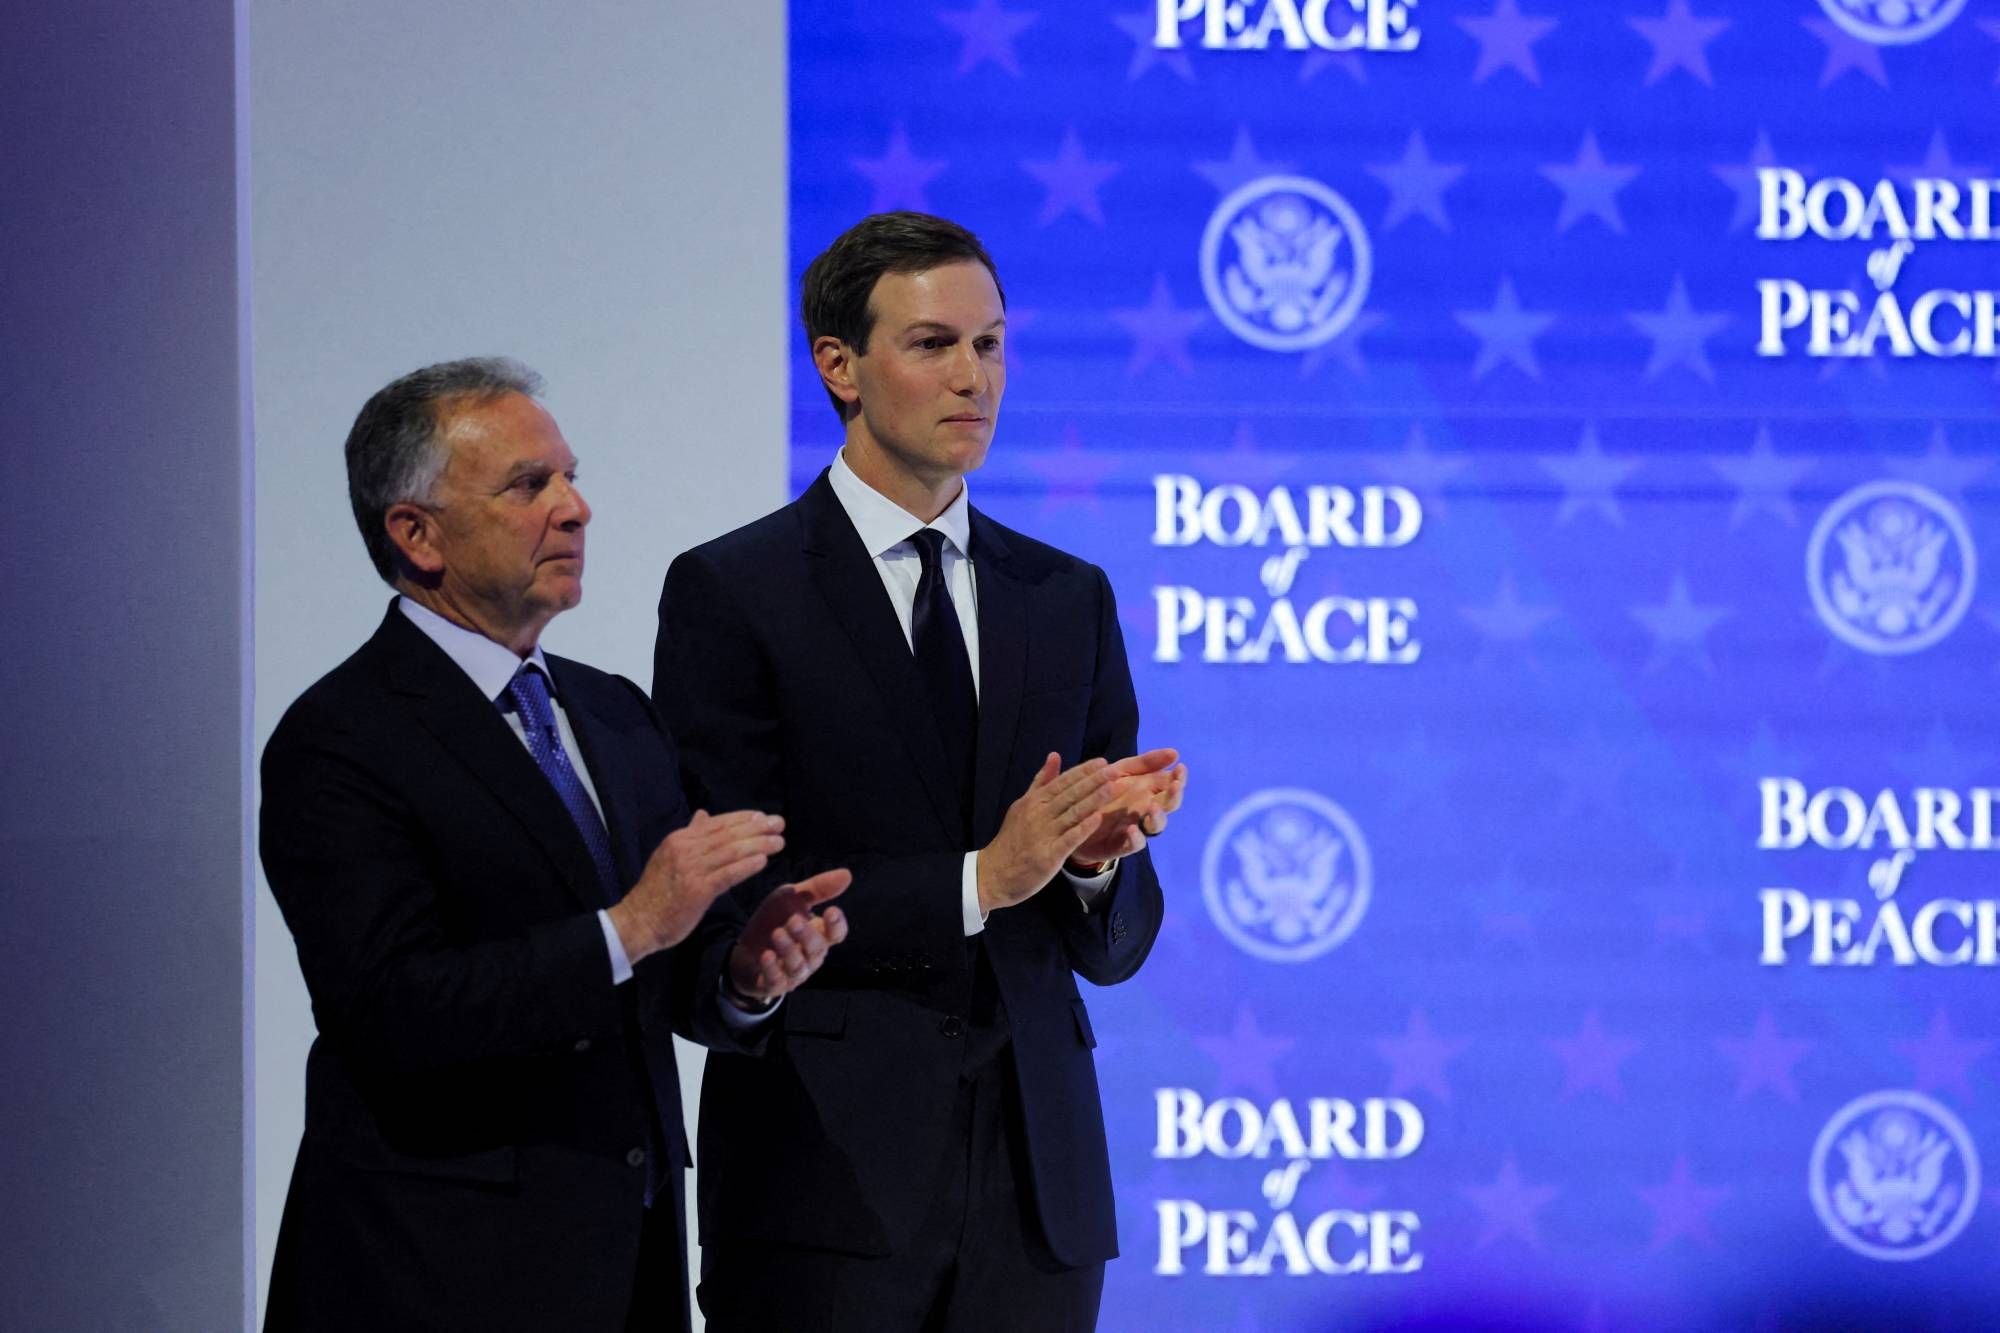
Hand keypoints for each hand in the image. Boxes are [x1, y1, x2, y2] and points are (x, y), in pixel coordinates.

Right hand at [608, 810, 784, 964]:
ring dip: (758, 845)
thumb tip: (703, 814)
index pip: (717, 823)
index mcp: (679, 839)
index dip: (743, 818)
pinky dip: (746, 866)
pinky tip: (763, 861)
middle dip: (756, 828)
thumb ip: (690, 835)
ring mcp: (691, 869)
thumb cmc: (657, 892)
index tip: (763, 816)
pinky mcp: (697, 890)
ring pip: (731, 852)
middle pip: (727, 834)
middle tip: (779, 823)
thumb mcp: (669, 855)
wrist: (638, 921)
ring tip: (779, 842)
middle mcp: (685, 849)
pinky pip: (727, 874)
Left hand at [728, 869, 851, 1003]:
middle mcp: (810, 957)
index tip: (831, 910)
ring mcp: (793, 973)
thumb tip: (847, 874)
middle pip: (817, 949)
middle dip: (806, 935)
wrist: (743, 947)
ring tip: (777, 934)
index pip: (836, 934)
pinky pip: (776, 981)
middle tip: (793, 921)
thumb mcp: (792, 899)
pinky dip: (772, 969)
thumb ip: (818, 888)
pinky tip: (767, 956)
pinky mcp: (773, 984)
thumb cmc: (774, 921)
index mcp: (819, 935)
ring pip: (798, 966)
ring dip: (789, 950)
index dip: (836, 925)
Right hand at [976, 754, 1116, 915]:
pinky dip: (1083, 828)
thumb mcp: (1022, 806)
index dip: (1083, 772)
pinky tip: (1098, 819)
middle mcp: (1038, 814)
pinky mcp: (1047, 856)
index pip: (1062, 782)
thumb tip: (1054, 755)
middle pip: (1070, 795)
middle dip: (1093, 781)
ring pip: (1072, 813)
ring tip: (1113, 788)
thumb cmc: (1012, 839)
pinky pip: (1068, 839)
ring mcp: (1043, 835)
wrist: (993, 873)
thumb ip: (1041, 782)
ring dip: (1094, 800)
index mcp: (1033, 801)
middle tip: (1115, 770)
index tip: (1102, 762)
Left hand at [1068, 750, 1186, 869]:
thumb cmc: (1102, 792)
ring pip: (1156, 826)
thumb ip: (1145, 763)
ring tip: (1153, 807)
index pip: (1171, 784)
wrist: (1074, 819)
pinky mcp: (1122, 844)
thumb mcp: (1121, 771)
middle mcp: (1146, 809)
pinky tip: (1132, 829)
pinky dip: (1136, 837)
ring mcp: (1137, 827)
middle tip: (1175, 785)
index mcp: (1148, 790)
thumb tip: (1175, 752)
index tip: (1180, 767)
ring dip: (1158, 817)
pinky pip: (1134, 844)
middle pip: (1169, 805)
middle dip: (1174, 795)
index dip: (1179, 777)